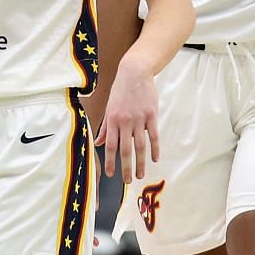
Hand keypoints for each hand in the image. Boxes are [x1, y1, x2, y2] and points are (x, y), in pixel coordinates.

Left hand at [94, 60, 158, 181]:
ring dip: (141, 162)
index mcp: (112, 120)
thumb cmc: (120, 91)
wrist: (134, 73)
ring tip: (141, 175)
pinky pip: (153, 135)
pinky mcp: (152, 115)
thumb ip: (105, 127)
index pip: (110, 146)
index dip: (110, 161)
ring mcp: (139, 119)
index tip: (110, 174)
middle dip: (126, 167)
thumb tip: (99, 143)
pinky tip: (155, 159)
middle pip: (125, 149)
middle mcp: (125, 121)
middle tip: (128, 181)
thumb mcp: (109, 108)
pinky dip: (154, 148)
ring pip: (140, 145)